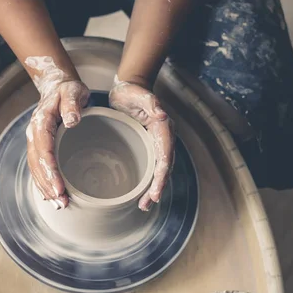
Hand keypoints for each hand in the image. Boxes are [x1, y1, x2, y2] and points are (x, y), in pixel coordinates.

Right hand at [25, 56, 89, 209]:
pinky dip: (44, 182)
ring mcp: (35, 141)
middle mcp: (34, 134)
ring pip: (35, 168)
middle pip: (37, 164)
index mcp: (41, 122)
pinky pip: (38, 167)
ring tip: (59, 205)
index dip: (50, 170)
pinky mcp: (39, 146)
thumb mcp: (73, 91)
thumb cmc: (68, 89)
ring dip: (45, 188)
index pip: (44, 149)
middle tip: (62, 203)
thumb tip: (72, 122)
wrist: (57, 86)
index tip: (60, 188)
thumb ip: (72, 104)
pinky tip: (52, 196)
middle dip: (48, 185)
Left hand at [109, 76, 174, 210]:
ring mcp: (156, 142)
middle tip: (148, 204)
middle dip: (158, 187)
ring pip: (158, 169)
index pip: (165, 156)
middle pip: (163, 167)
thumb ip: (150, 103)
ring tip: (144, 205)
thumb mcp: (139, 94)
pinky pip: (150, 165)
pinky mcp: (148, 144)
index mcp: (163, 128)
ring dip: (153, 188)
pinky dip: (147, 180)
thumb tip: (162, 114)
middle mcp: (163, 137)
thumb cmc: (132, 90)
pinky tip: (140, 192)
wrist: (128, 87)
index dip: (161, 176)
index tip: (155, 191)